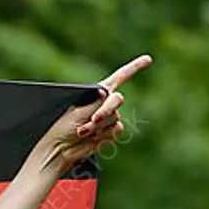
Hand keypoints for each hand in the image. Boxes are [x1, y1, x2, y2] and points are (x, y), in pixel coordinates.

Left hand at [34, 55, 152, 174]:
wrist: (60, 148)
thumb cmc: (63, 126)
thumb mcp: (77, 109)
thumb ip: (94, 101)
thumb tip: (105, 92)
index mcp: (96, 93)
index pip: (119, 78)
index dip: (134, 68)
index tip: (148, 60)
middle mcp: (105, 104)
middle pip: (117, 100)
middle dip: (106, 110)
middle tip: (93, 120)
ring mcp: (108, 118)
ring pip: (115, 118)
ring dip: (98, 126)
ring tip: (82, 132)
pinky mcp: (109, 132)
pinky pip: (116, 130)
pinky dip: (103, 135)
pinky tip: (91, 138)